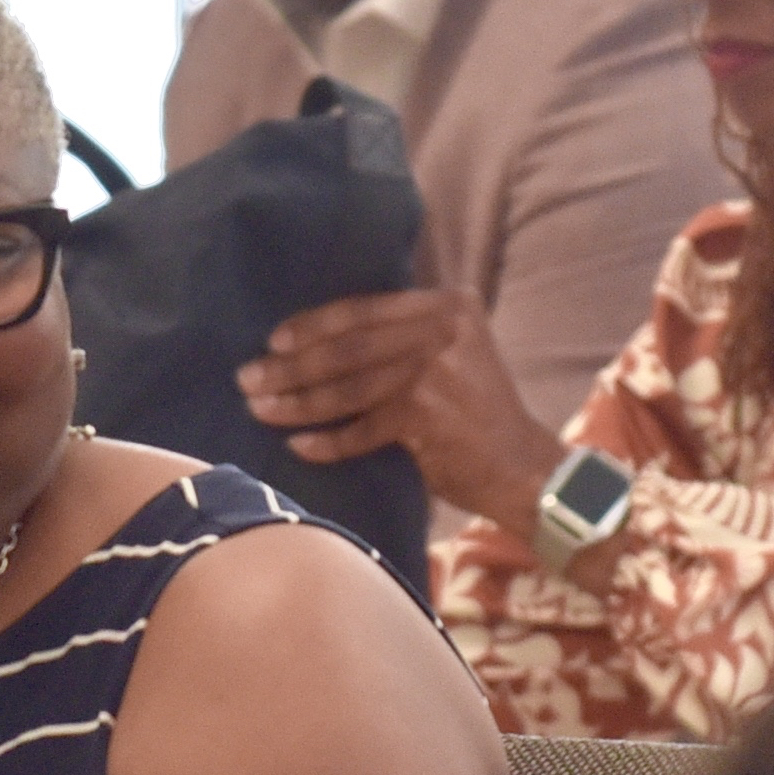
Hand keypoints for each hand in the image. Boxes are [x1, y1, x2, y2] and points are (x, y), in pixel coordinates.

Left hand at [237, 291, 559, 526]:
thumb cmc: (477, 418)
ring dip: (297, 401)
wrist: (525, 469)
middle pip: (349, 345)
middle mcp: (444, 327)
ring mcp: (438, 369)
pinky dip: (329, 441)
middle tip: (248, 377)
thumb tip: (316, 343)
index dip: (312, 325)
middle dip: (291, 365)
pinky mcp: (429, 413)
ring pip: (349, 385)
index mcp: (448, 305)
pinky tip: (299, 447)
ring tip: (259, 409)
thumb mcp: (450, 357)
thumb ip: (402, 341)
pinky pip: (363, 428)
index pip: (364, 310)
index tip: (273, 341)